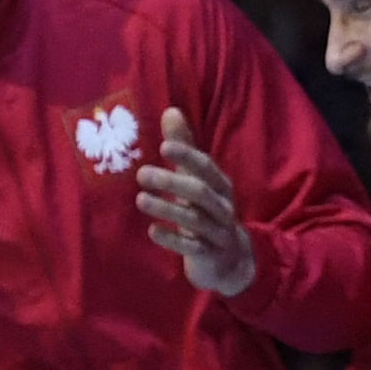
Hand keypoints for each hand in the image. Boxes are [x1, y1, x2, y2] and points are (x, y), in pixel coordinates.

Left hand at [133, 108, 256, 296]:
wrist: (229, 258)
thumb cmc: (207, 211)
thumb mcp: (198, 179)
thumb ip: (185, 148)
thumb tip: (171, 111)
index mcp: (220, 186)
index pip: (206, 167)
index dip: (188, 155)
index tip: (164, 146)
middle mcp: (222, 207)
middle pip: (200, 192)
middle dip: (172, 181)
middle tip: (141, 174)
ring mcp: (217, 232)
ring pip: (195, 219)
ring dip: (168, 208)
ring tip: (140, 199)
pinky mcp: (209, 254)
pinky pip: (192, 247)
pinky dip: (173, 239)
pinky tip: (152, 231)